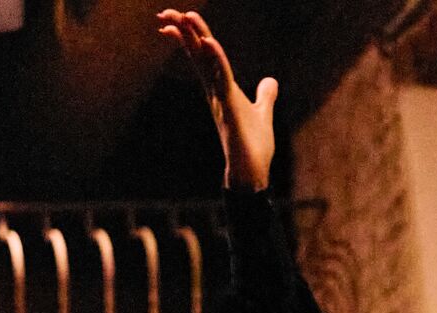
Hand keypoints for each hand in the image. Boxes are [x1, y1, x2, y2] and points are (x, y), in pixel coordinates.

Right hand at [157, 9, 277, 190]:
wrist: (251, 173)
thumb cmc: (253, 146)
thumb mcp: (262, 114)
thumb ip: (265, 96)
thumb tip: (270, 81)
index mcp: (221, 90)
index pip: (205, 57)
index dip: (193, 37)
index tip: (177, 19)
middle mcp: (216, 92)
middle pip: (198, 55)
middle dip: (184, 32)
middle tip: (165, 11)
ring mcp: (220, 99)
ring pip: (205, 63)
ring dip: (196, 39)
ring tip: (185, 17)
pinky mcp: (228, 108)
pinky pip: (221, 78)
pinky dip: (217, 60)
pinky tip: (211, 43)